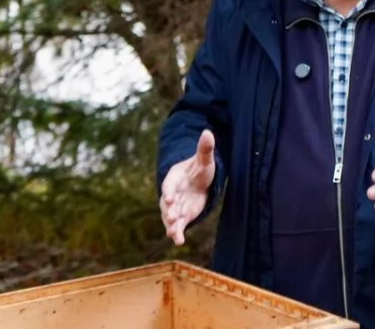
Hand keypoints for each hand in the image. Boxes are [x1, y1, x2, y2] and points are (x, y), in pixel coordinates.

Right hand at [160, 129, 215, 244]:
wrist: (198, 183)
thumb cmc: (199, 169)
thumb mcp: (204, 160)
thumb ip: (205, 149)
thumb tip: (208, 132)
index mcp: (174, 178)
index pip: (169, 185)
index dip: (169, 192)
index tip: (171, 199)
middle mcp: (171, 194)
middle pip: (167, 204)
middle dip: (169, 211)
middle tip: (172, 217)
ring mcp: (175, 207)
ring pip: (169, 217)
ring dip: (171, 225)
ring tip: (173, 233)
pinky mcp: (181, 217)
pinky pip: (177, 226)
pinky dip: (176, 233)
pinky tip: (178, 241)